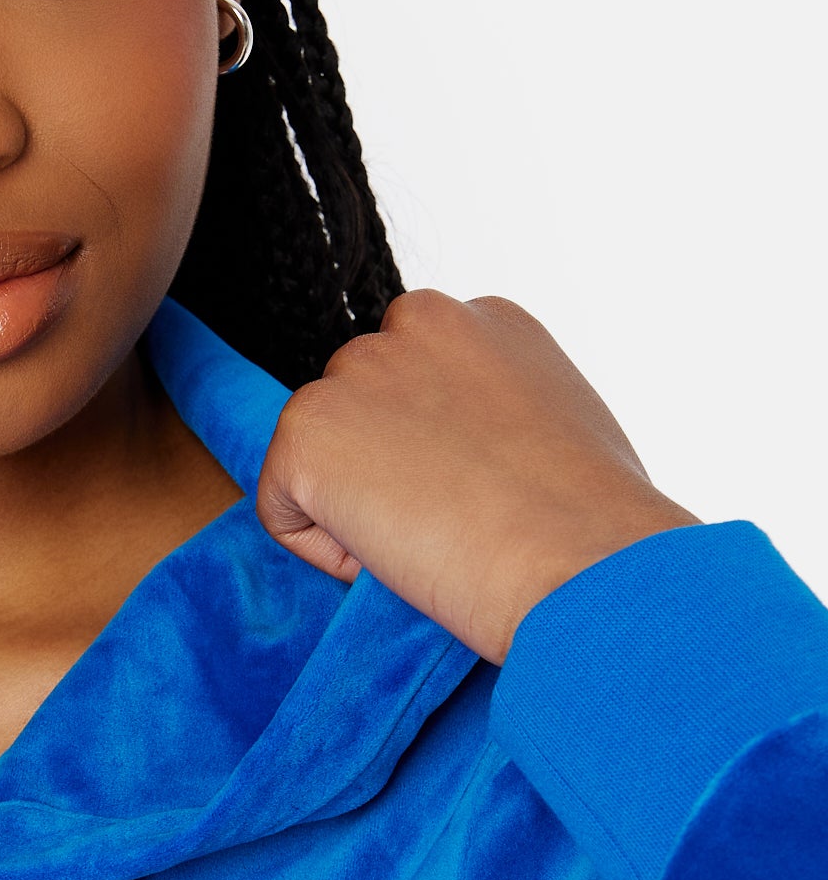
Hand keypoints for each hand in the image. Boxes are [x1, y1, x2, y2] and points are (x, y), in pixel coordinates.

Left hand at [257, 292, 695, 664]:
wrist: (579, 560)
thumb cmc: (594, 525)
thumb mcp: (562, 428)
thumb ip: (497, 412)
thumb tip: (462, 453)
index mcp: (484, 318)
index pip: (413, 378)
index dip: (435, 450)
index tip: (479, 490)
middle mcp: (417, 321)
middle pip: (359, 409)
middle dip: (386, 469)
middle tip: (455, 521)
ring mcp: (356, 370)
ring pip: (322, 458)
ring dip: (360, 510)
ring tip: (439, 537)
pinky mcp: (307, 428)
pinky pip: (285, 511)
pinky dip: (328, 552)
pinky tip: (402, 554)